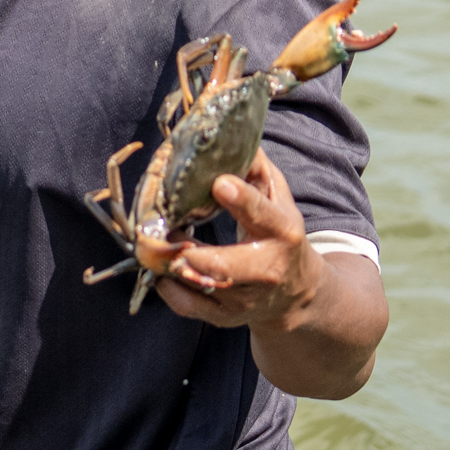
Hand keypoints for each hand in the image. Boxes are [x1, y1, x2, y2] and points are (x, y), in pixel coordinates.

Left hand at [154, 150, 320, 331]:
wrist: (296, 294)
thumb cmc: (281, 233)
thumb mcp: (279, 198)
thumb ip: (257, 168)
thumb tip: (233, 131)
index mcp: (282, 233)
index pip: (262, 215)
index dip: (241, 199)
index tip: (219, 183)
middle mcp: (264, 270)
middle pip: (224, 266)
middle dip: (190, 251)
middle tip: (165, 227)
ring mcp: (242, 298)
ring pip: (197, 284)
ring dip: (169, 262)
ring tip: (153, 240)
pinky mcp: (222, 317)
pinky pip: (185, 304)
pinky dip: (165, 284)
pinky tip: (158, 263)